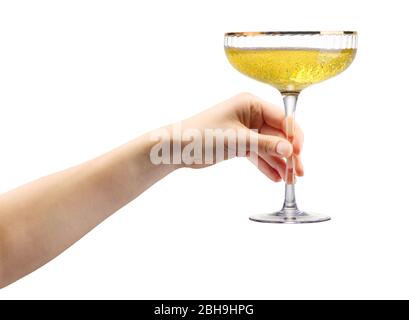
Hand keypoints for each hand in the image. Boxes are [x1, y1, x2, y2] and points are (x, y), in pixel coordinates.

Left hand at [178, 92, 303, 181]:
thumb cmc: (202, 135)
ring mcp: (245, 130)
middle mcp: (250, 115)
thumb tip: (290, 150)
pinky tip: (275, 178)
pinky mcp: (238, 143)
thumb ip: (265, 145)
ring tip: (288, 180)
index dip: (293, 136)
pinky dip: (265, 165)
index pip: (281, 119)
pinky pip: (257, 154)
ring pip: (268, 146)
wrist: (177, 148)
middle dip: (288, 154)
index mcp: (250, 104)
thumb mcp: (236, 140)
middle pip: (277, 135)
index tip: (299, 154)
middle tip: (297, 172)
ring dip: (278, 162)